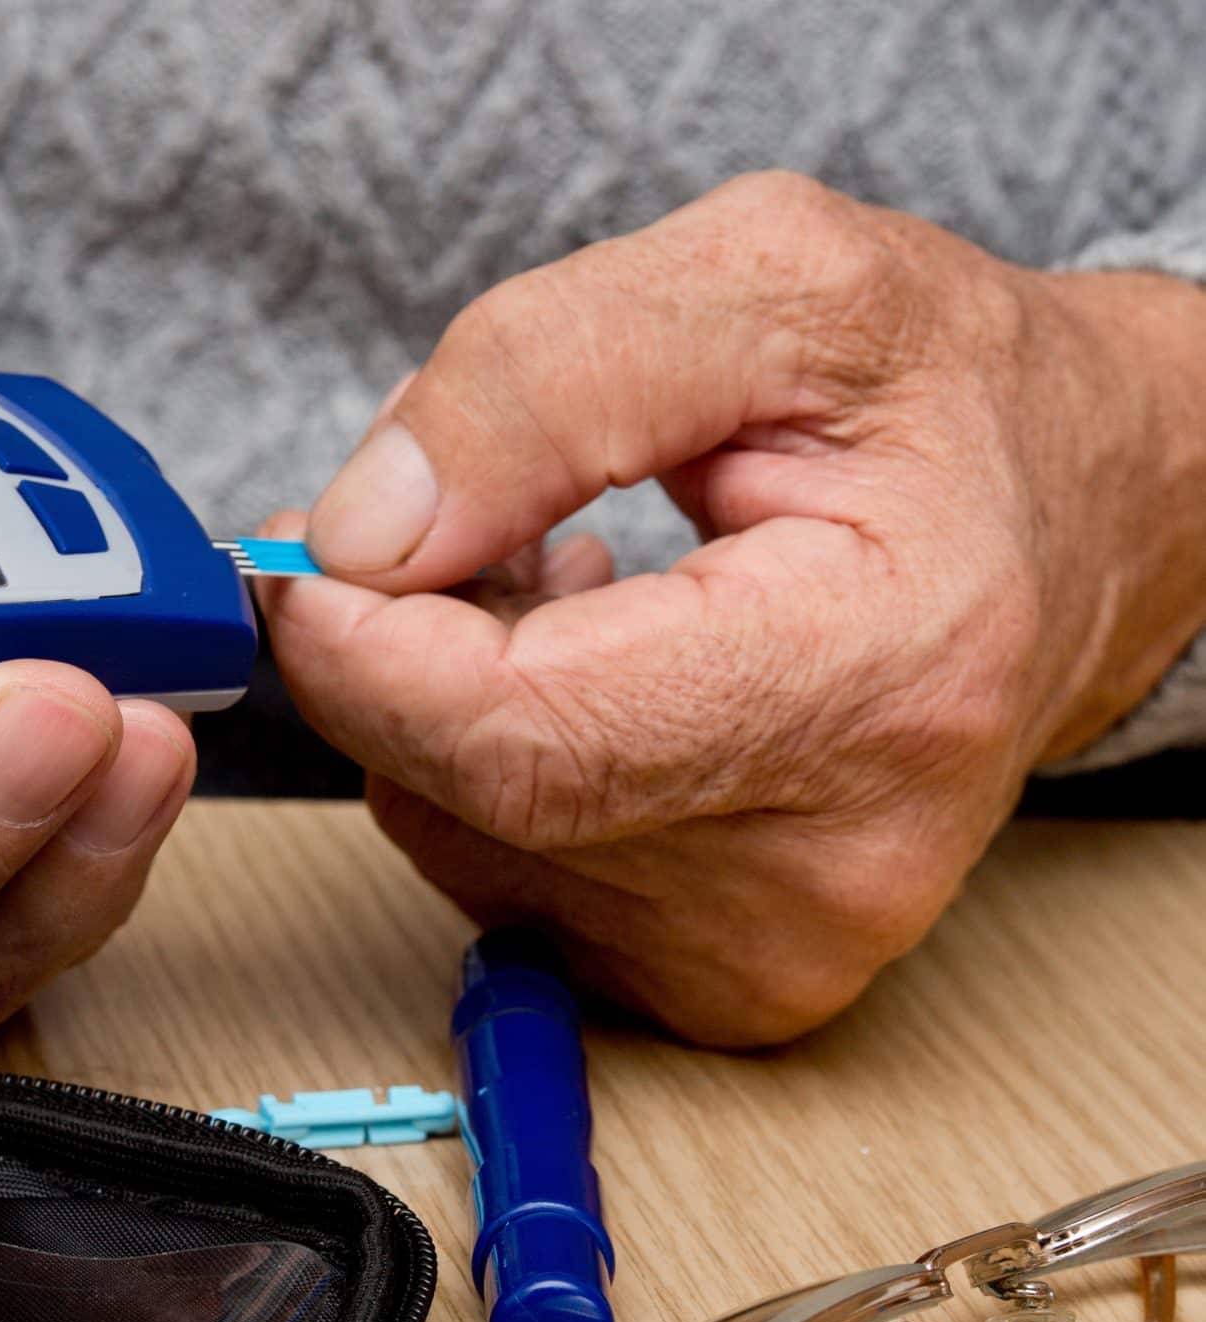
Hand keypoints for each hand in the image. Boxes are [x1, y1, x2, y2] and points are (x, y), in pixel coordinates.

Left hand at [263, 172, 1205, 1045]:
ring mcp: (778, 953)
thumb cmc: (942, 400)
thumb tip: (363, 531)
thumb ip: (548, 377)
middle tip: (441, 517)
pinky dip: (489, 762)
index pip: (520, 733)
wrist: (1073, 527)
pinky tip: (587, 668)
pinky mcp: (727, 987)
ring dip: (447, 694)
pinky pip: (497, 870)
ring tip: (570, 575)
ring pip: (455, 832)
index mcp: (878, 679)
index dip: (361, 644)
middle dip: (393, 646)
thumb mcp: (772, 283)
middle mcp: (833, 869)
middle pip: (466, 793)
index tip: (299, 553)